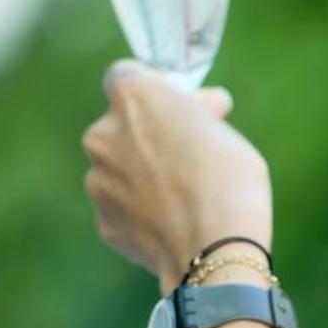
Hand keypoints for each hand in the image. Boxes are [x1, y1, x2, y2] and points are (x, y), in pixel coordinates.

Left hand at [83, 61, 272, 291]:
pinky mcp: (103, 222)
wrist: (215, 251)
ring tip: (183, 198)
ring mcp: (98, 181)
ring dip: (142, 177)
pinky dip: (142, 214)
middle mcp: (103, 134)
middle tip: (186, 155)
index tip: (175, 107)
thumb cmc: (229, 181)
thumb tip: (206, 105)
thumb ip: (201, 114)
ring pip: (118, 171)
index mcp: (133, 98)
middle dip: (146, 137)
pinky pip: (123, 210)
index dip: (151, 90)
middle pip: (119, 127)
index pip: (124, 75)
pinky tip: (173, 224)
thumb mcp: (226, 131)